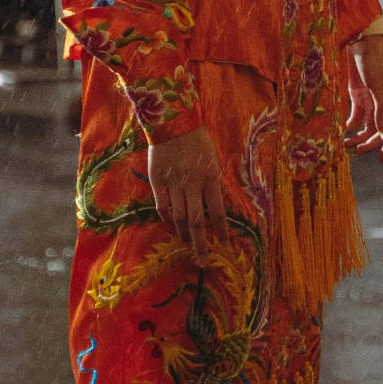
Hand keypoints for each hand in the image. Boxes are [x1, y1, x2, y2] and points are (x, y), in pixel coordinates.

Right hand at [146, 126, 228, 264]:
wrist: (172, 121)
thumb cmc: (197, 140)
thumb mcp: (213, 160)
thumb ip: (213, 183)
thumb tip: (215, 209)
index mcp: (211, 177)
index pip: (218, 212)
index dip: (222, 232)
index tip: (225, 247)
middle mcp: (193, 184)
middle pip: (197, 222)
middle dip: (201, 245)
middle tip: (203, 262)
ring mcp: (174, 183)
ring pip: (179, 217)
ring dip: (184, 234)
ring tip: (189, 244)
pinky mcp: (157, 181)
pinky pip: (162, 206)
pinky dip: (167, 217)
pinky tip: (171, 224)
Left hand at [345, 33, 382, 155]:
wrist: (358, 40)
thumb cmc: (372, 59)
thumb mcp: (376, 85)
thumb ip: (380, 109)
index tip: (381, 158)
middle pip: (381, 130)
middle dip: (369, 143)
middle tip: (355, 152)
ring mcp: (372, 99)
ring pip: (367, 125)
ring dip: (358, 136)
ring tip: (345, 145)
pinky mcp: (359, 95)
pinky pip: (356, 116)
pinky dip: (350, 125)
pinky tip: (342, 131)